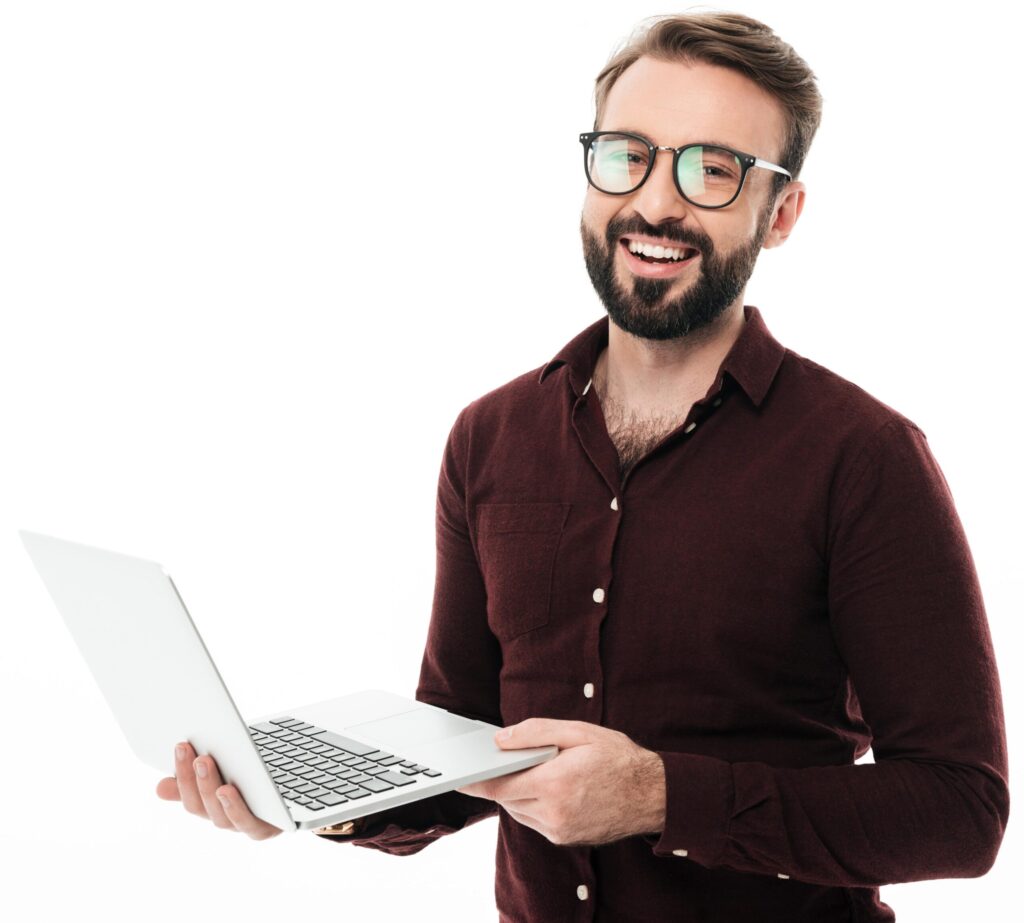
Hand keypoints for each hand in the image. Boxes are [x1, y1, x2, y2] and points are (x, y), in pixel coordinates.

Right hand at [155, 741, 282, 840]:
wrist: (298, 801)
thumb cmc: (257, 783)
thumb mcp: (228, 774)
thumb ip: (198, 779)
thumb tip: (160, 787)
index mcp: (212, 807)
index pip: (188, 796)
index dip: (181, 774)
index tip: (180, 745)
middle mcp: (224, 819)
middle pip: (200, 806)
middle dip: (192, 777)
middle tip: (191, 749)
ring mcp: (243, 826)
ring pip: (219, 814)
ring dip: (209, 787)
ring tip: (205, 762)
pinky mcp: (265, 830)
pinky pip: (246, 824)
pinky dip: (234, 808)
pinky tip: (227, 789)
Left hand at [455, 718, 664, 846]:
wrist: (652, 794)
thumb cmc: (617, 757)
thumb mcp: (577, 732)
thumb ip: (535, 733)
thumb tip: (501, 739)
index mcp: (554, 783)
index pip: (500, 786)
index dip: (477, 781)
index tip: (460, 776)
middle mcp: (553, 813)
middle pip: (507, 799)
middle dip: (504, 780)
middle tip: (508, 760)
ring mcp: (559, 830)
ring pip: (519, 811)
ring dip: (519, 792)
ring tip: (540, 770)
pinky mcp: (565, 839)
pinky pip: (535, 821)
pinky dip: (534, 804)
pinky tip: (551, 787)